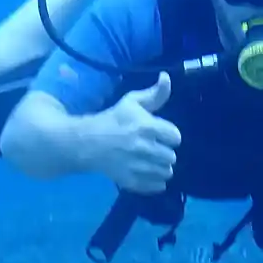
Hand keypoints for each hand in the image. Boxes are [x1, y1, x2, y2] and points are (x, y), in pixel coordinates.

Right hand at [92, 72, 180, 192]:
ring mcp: (137, 166)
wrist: (86, 143)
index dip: (170, 135)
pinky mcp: (130, 181)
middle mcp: (143, 148)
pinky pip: (156, 186)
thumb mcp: (132, 102)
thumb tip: (167, 77)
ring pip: (166, 172)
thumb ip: (154, 94)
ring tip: (152, 161)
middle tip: (155, 149)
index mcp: (146, 127)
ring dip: (162, 167)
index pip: (175, 137)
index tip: (162, 135)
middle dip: (165, 152)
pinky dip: (156, 182)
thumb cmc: (113, 120)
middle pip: (171, 156)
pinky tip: (149, 173)